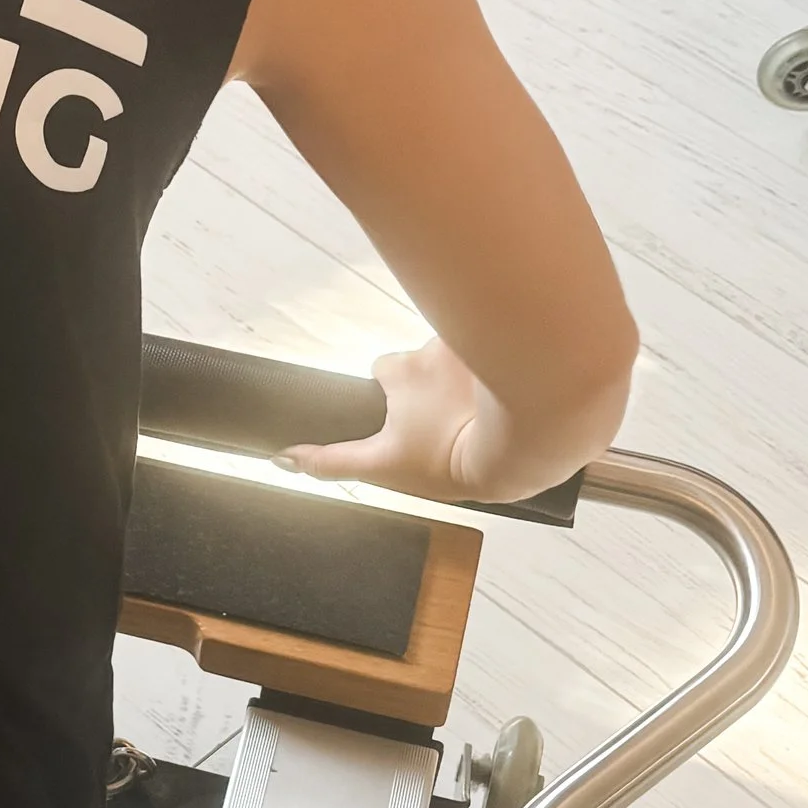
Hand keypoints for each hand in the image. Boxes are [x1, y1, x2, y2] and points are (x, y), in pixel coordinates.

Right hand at [286, 339, 496, 506]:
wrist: (524, 449)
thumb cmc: (452, 461)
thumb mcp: (384, 467)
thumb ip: (332, 461)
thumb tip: (284, 457)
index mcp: (400, 371)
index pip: (383, 368)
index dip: (394, 393)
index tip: (411, 417)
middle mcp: (433, 346)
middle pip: (425, 360)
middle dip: (434, 384)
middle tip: (452, 421)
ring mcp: (475, 340)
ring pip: (462, 354)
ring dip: (471, 376)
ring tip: (488, 412)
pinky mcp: (514, 341)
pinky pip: (500, 348)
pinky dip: (505, 367)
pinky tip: (514, 397)